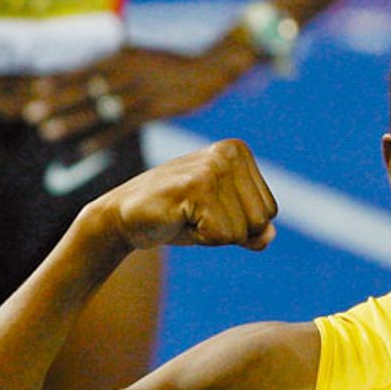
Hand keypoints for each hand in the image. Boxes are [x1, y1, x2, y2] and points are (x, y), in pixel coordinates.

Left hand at [24, 43, 250, 154]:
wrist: (210, 68)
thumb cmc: (174, 64)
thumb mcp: (144, 54)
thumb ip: (120, 59)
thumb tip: (95, 65)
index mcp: (123, 56)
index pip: (84, 69)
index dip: (59, 79)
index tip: (35, 90)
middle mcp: (129, 72)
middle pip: (86, 88)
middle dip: (57, 101)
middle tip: (31, 113)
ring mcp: (142, 92)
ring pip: (100, 108)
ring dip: (72, 120)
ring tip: (47, 131)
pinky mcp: (155, 110)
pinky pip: (122, 127)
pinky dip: (101, 139)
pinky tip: (83, 150)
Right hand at [96, 138, 276, 251]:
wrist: (121, 216)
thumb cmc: (175, 217)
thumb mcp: (221, 220)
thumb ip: (250, 227)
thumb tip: (268, 236)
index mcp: (238, 152)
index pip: (269, 211)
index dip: (238, 224)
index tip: (207, 211)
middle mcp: (228, 152)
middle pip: (260, 221)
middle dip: (228, 231)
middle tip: (195, 215)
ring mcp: (212, 167)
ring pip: (242, 231)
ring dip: (212, 235)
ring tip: (186, 215)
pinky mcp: (196, 186)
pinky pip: (221, 235)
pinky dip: (199, 238)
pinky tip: (178, 219)